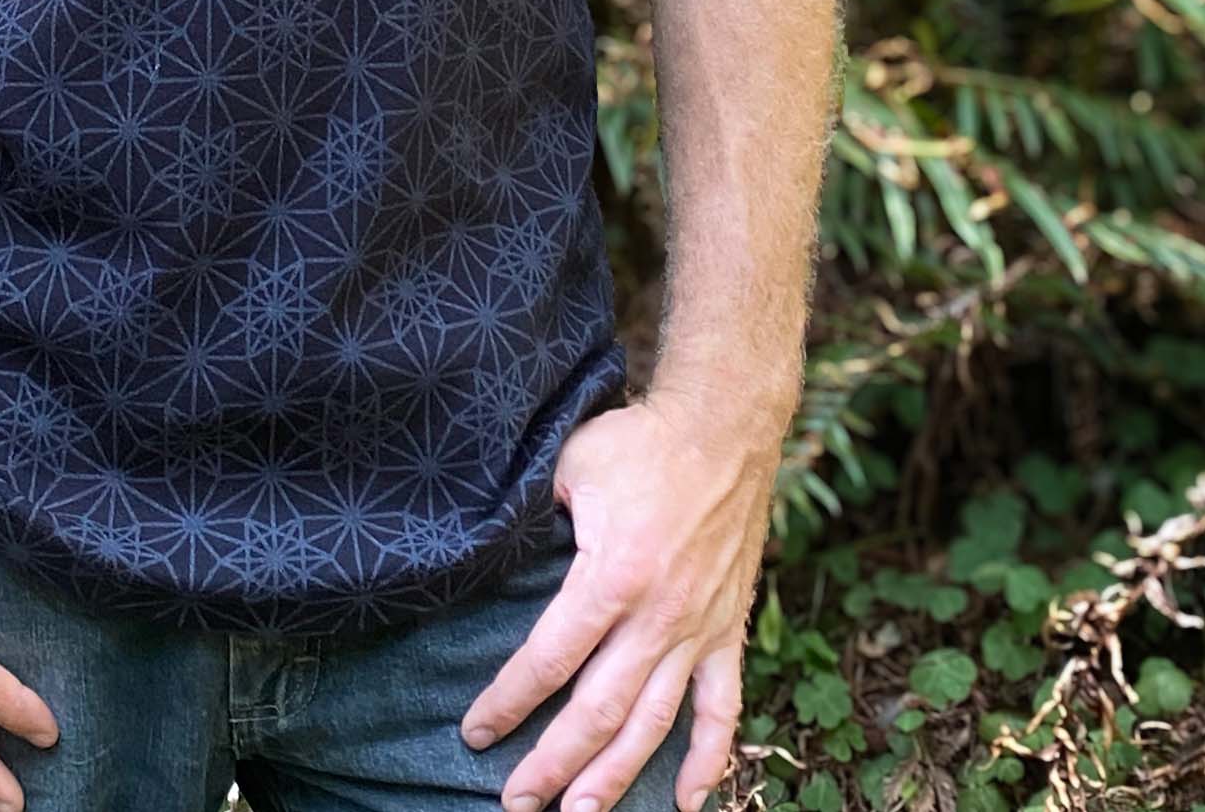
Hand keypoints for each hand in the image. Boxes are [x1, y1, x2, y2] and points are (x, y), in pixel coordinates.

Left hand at [458, 387, 775, 811]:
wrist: (725, 429)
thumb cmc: (640, 442)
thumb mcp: (572, 464)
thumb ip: (536, 513)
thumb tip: (497, 549)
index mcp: (612, 576)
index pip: (549, 658)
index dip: (509, 701)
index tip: (476, 731)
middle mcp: (658, 616)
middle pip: (598, 711)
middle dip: (552, 764)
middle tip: (515, 803)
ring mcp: (698, 629)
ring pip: (654, 724)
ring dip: (617, 778)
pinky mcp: (728, 630)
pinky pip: (723, 708)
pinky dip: (710, 759)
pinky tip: (690, 802)